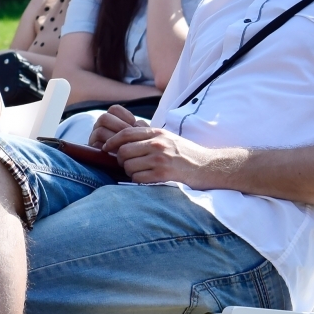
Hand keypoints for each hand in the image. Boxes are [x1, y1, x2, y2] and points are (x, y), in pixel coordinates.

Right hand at [88, 105, 147, 149]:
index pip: (114, 110)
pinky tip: (117, 152)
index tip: (133, 125)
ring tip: (124, 146)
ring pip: (100, 131)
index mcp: (112, 120)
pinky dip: (108, 148)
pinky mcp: (92, 149)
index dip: (124, 115)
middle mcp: (101, 127)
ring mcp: (95, 138)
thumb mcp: (141, 136)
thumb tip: (138, 123)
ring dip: (114, 138)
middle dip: (118, 126)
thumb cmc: (138, 149)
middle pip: (104, 118)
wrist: (132, 165)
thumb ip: (141, 127)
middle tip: (129, 136)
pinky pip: (96, 145)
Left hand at [100, 123, 228, 185]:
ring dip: (130, 171)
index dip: (112, 141)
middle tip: (126, 164)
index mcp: (157, 133)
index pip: (125, 133)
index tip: (105, 148)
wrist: (209, 166)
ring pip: (128, 166)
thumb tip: (123, 140)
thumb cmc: (186, 154)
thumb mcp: (168, 138)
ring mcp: (160, 160)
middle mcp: (157, 145)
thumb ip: (148, 137)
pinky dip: (138, 180)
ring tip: (140, 172)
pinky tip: (146, 179)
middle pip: (123, 151)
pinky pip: (138, 178)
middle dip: (120, 160)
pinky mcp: (163, 175)